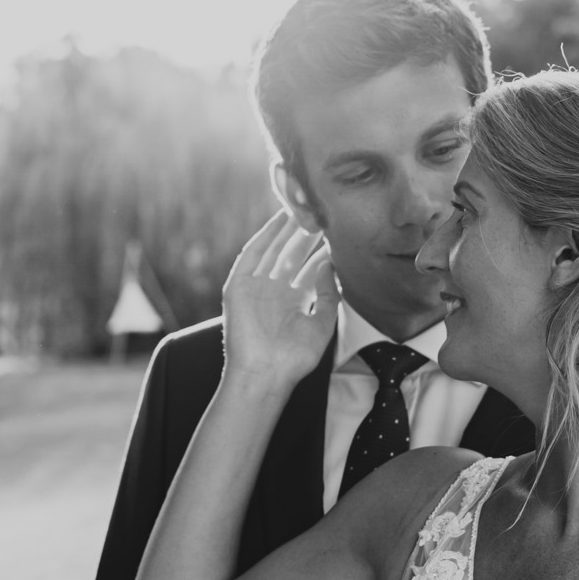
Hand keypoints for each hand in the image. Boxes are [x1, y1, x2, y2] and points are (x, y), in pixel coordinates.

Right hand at [221, 210, 338, 389]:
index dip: (323, 248)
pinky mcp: (239, 285)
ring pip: (274, 249)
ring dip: (287, 229)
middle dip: (307, 232)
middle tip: (322, 208)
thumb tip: (331, 264)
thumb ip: (328, 293)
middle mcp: (275, 290)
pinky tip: (279, 220)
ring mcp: (256, 286)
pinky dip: (266, 236)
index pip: (310, 267)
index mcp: (293, 301)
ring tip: (304, 206)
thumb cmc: (294, 358)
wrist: (265, 373)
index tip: (339, 229)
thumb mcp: (321, 323)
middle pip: (292, 253)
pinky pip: (252, 255)